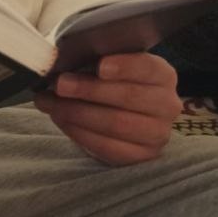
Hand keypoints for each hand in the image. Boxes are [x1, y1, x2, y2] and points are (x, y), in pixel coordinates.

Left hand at [33, 53, 180, 165]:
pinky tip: (61, 119)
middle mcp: (167, 105)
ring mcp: (158, 134)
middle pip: (128, 97)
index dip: (125, 67)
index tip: (100, 66)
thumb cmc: (110, 81)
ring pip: (116, 124)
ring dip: (77, 112)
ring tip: (50, 102)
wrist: (118, 112)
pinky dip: (79, 132)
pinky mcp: (141, 156)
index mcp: (163, 75)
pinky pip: (108, 147)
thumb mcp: (109, 64)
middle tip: (60, 84)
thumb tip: (63, 61)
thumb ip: (95, 60)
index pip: (148, 68)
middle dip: (89, 90)